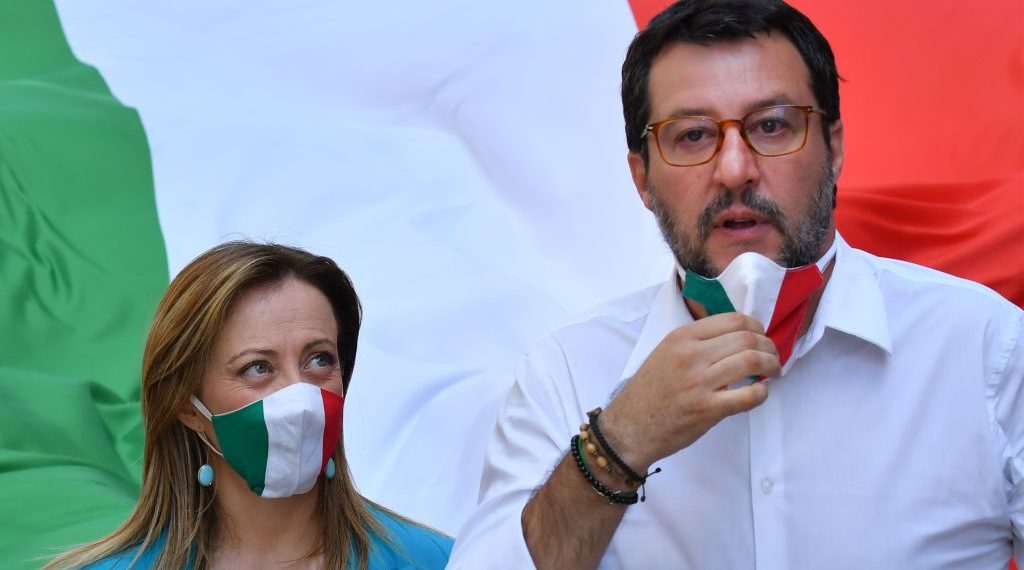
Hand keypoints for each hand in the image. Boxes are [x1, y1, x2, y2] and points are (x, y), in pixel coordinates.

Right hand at [599, 312, 779, 471]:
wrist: (630, 427)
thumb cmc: (649, 392)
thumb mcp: (665, 353)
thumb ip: (696, 343)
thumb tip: (735, 339)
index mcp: (681, 337)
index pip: (732, 320)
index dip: (755, 327)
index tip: (760, 337)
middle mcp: (690, 355)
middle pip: (746, 339)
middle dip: (768, 346)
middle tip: (772, 356)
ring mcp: (699, 383)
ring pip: (751, 361)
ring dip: (771, 365)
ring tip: (773, 372)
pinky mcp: (707, 409)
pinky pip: (748, 396)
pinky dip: (762, 393)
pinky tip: (760, 393)